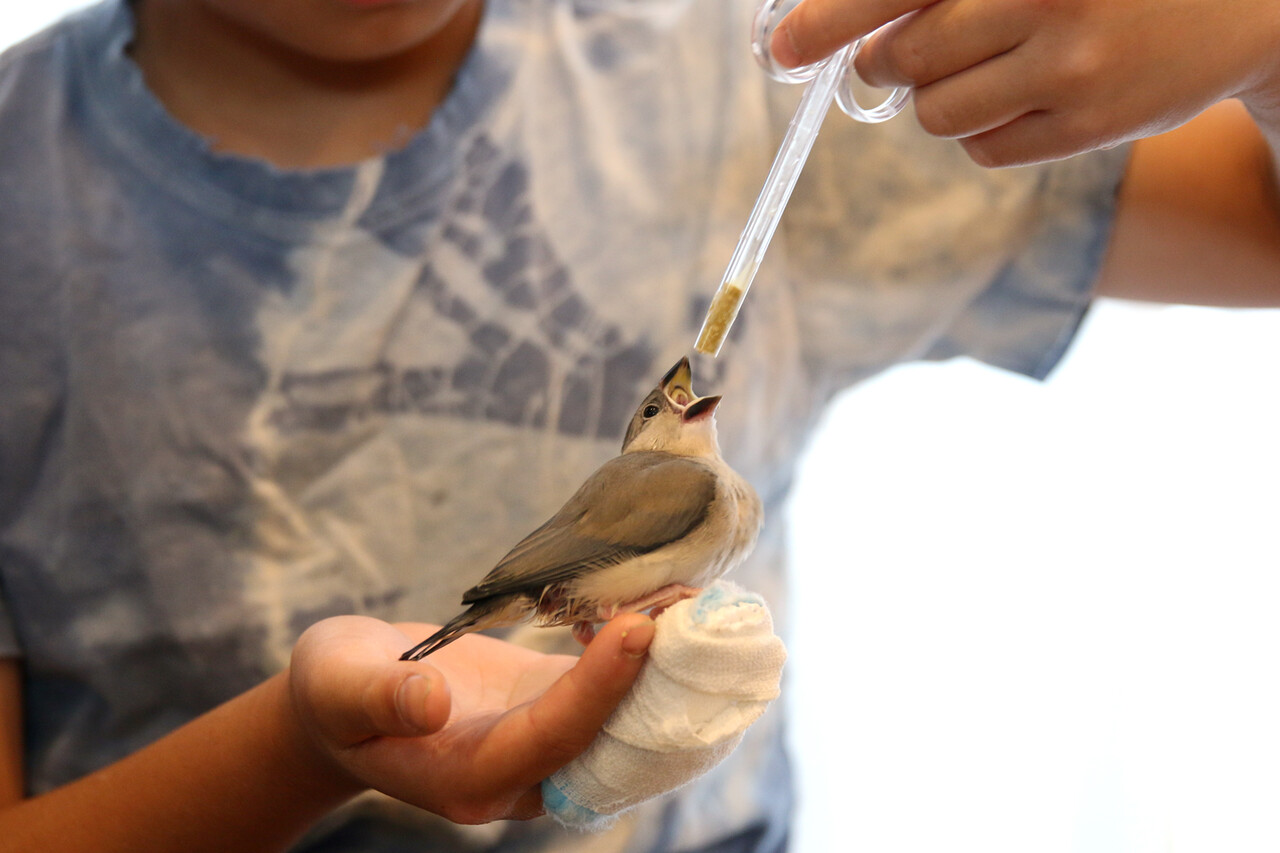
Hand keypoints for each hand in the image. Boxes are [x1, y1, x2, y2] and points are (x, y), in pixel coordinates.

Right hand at [288, 614, 653, 823]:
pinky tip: (647, 601)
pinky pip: (603, 689)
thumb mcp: (337, 687)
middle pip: (602, 739)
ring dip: (654, 662)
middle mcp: (517, 775)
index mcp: (468, 779)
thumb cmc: (334, 692)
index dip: (598, 690)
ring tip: (684, 596)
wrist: (344, 697)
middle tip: (688, 609)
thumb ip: (380, 697)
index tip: (637, 630)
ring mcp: (539, 744)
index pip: (551, 740)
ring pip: (615, 716)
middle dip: (651, 680)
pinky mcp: (548, 708)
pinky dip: (633, 651)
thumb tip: (430, 701)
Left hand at [770, 0, 1279, 165]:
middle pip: (903, 58)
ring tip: (985, 64)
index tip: (781, 49)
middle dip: (883, 60)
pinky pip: (983, 149)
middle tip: (892, 54)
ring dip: (935, 96)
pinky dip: (982, 130)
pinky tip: (1027, 95)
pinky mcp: (1091, 127)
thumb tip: (861, 28)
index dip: (827, 20)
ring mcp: (1072, 70)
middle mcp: (1046, 0)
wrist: (1245, 2)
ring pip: (936, 114)